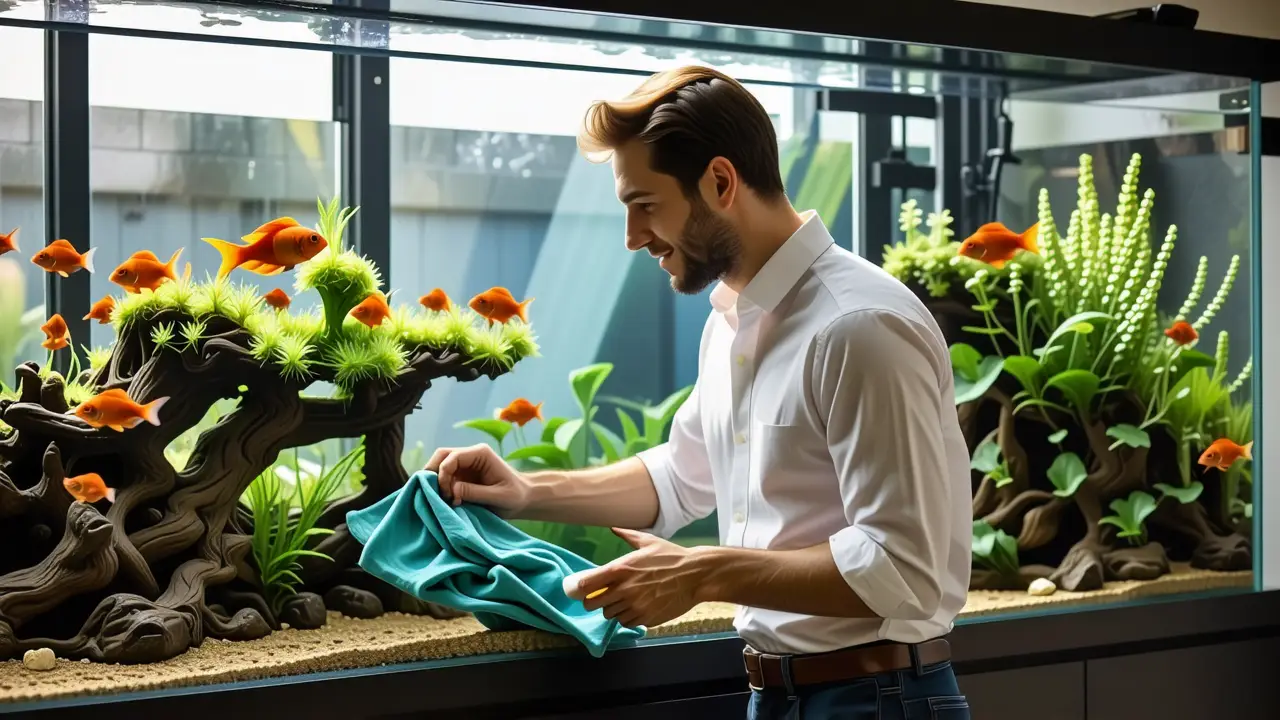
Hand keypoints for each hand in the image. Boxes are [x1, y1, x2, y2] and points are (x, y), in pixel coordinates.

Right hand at [424, 443, 529, 515]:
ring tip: (443, 500)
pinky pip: (444, 478)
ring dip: (436, 482)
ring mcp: (464, 466)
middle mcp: (470, 456)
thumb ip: (475, 493)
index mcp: (480, 454)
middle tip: (438, 495)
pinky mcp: (461, 477)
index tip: (448, 494)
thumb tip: (452, 491)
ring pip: (439, 466)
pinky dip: (440, 489)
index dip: (444, 473)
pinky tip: (447, 502)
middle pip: (441, 456)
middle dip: (434, 474)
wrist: (524, 499)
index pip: (452, 456)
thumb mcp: (499, 496)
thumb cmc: (516, 496)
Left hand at [577, 528, 705, 627]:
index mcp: (620, 569)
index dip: (579, 588)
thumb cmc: (672, 557)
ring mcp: (635, 607)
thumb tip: (613, 528)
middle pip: (592, 604)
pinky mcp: (646, 619)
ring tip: (626, 599)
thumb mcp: (648, 542)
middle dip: (595, 600)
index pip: (585, 585)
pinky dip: (628, 617)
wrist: (696, 575)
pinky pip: (627, 622)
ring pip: (610, 615)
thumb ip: (627, 535)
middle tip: (603, 595)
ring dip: (613, 609)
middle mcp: (624, 590)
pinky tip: (637, 607)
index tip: (581, 588)